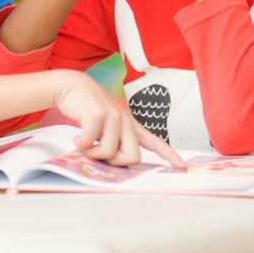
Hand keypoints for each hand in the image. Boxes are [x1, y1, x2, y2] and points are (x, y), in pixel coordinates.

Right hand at [52, 71, 184, 168]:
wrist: (71, 85)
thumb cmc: (86, 110)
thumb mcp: (103, 126)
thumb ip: (111, 142)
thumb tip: (112, 163)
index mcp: (129, 125)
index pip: (154, 142)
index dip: (169, 155)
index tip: (182, 167)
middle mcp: (125, 121)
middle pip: (133, 157)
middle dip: (114, 162)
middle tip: (97, 153)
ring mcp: (113, 116)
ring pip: (110, 153)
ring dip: (91, 153)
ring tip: (83, 141)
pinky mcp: (98, 114)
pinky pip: (90, 144)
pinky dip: (80, 145)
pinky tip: (76, 136)